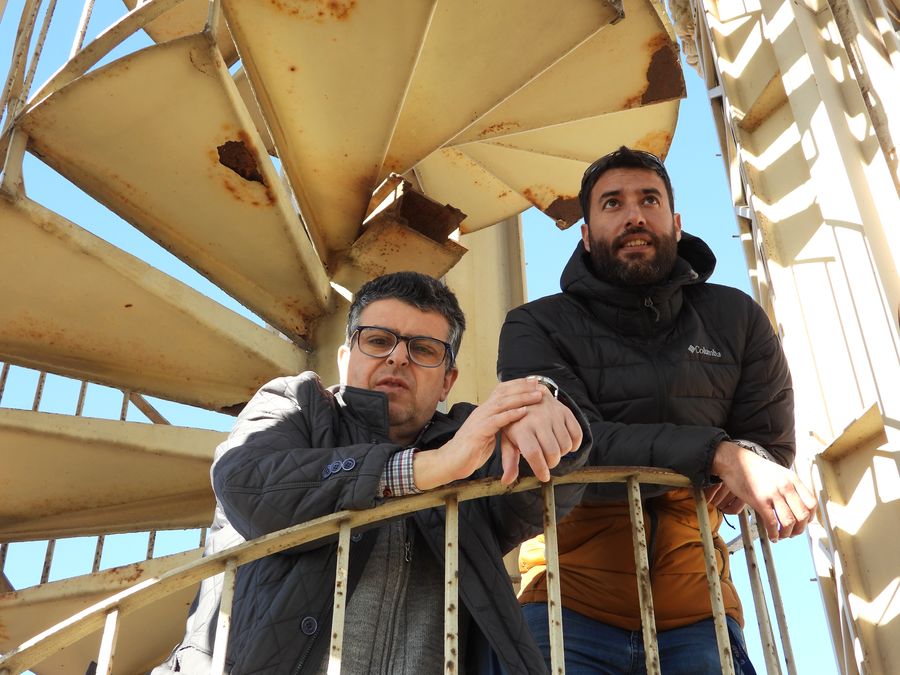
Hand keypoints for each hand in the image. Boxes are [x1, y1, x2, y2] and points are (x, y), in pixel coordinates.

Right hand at [412, 379, 542, 489]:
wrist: (450, 462)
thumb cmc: (470, 451)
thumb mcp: (488, 435)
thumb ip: (499, 426)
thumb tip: (515, 423)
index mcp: (484, 411)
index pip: (501, 391)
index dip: (518, 385)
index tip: (534, 382)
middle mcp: (481, 411)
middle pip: (503, 392)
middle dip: (523, 387)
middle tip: (539, 384)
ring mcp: (479, 420)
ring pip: (501, 403)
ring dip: (521, 398)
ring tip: (537, 396)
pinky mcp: (477, 433)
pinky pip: (496, 420)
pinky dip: (511, 415)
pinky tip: (524, 412)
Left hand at [498, 383, 582, 484]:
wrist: (527, 394)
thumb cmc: (516, 422)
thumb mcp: (508, 439)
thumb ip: (509, 460)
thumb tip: (507, 481)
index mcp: (522, 428)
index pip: (534, 454)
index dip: (540, 469)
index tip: (543, 476)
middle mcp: (538, 420)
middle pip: (552, 452)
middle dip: (552, 464)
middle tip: (547, 462)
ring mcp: (553, 415)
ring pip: (566, 445)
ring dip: (562, 454)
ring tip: (552, 450)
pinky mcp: (565, 411)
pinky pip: (577, 434)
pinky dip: (574, 444)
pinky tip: (564, 444)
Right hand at [711, 441, 817, 540]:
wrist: (734, 461)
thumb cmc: (754, 468)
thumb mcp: (778, 472)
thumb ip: (788, 486)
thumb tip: (794, 504)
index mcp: (792, 479)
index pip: (811, 504)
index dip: (810, 518)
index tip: (803, 523)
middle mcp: (786, 486)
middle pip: (803, 515)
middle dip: (799, 529)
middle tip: (793, 533)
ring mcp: (773, 493)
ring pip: (789, 522)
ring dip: (787, 533)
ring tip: (782, 535)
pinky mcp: (760, 500)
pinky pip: (772, 523)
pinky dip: (774, 534)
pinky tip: (772, 536)